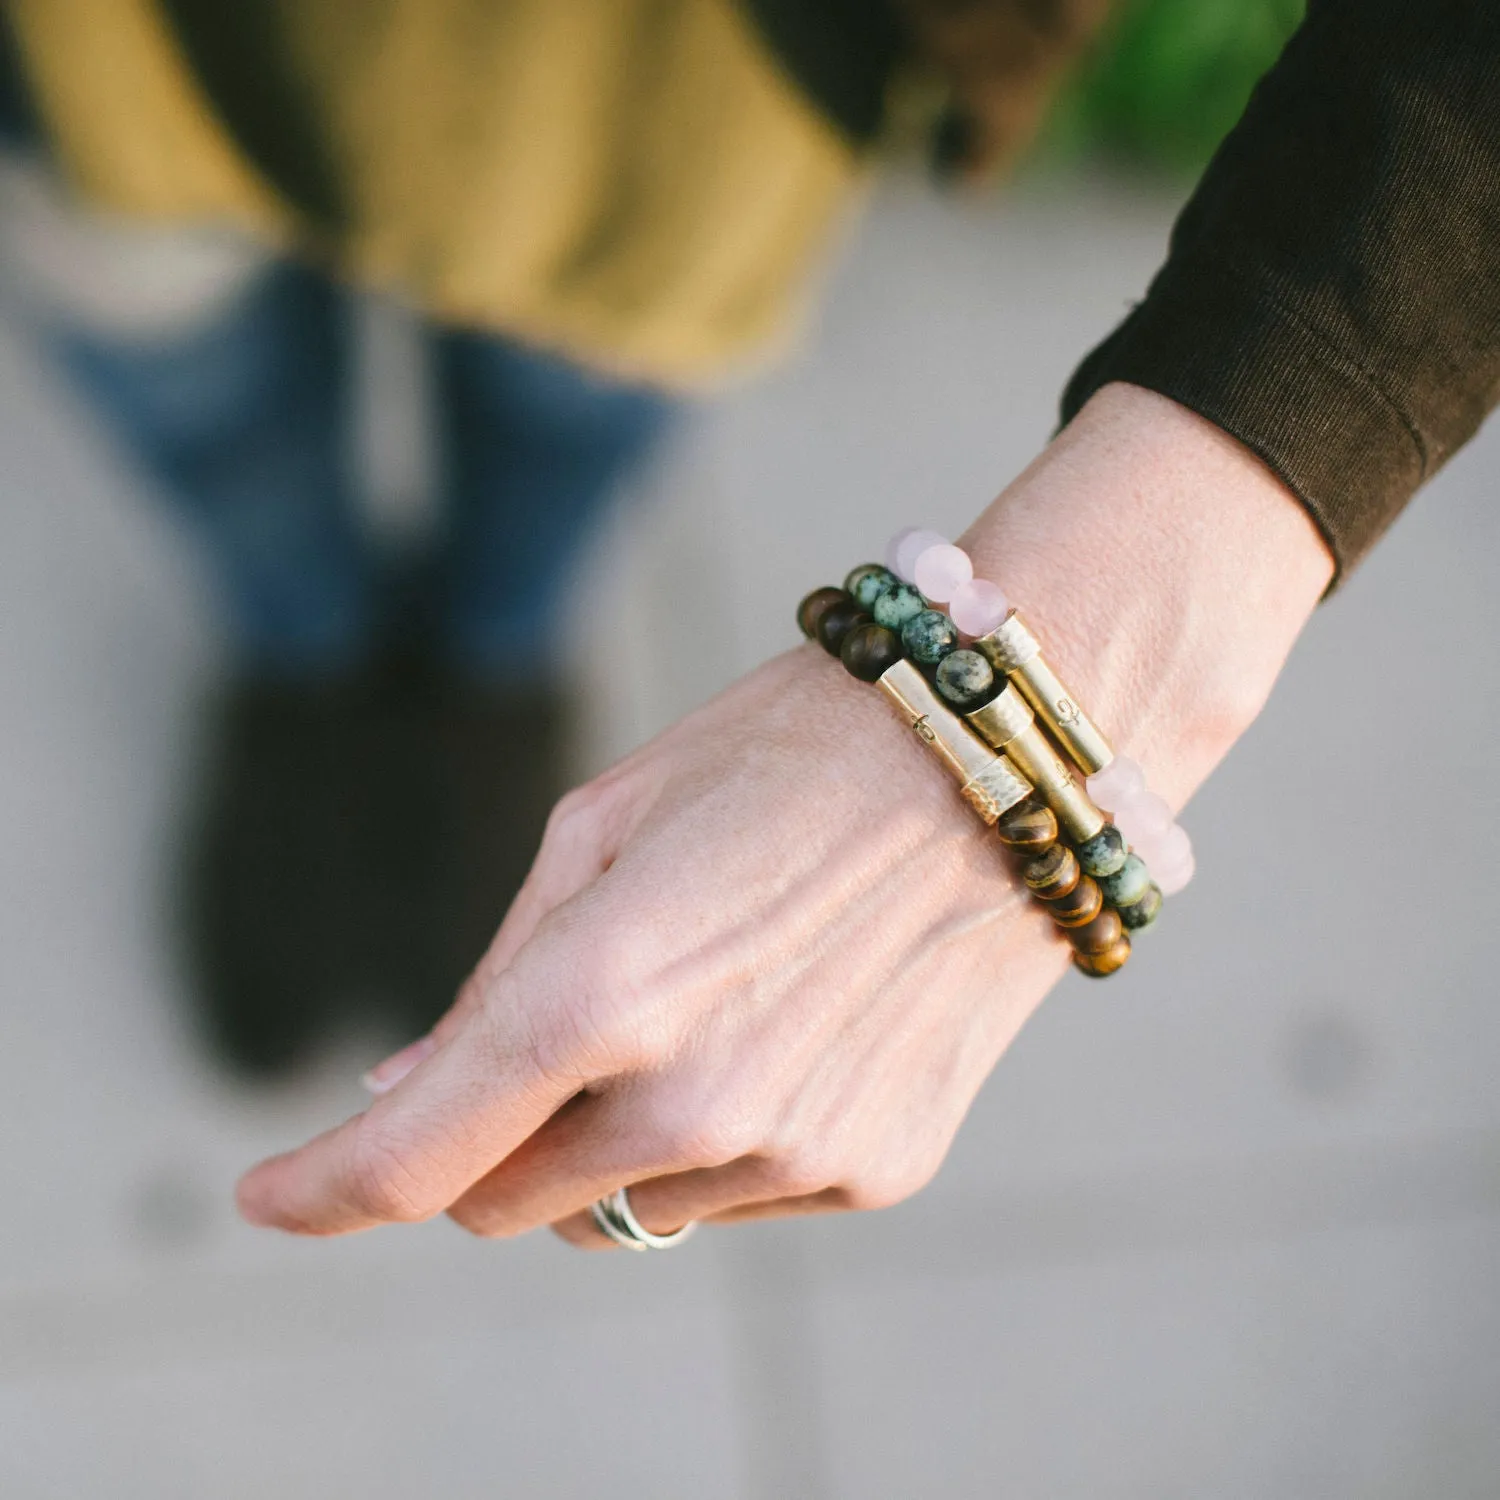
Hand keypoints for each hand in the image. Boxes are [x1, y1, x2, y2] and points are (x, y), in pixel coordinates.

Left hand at [235, 385, 1332, 1242]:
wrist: (999, 762)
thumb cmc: (786, 752)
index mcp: (604, 989)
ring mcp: (792, 1149)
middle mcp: (695, 1099)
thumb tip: (403, 1095)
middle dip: (492, 1135)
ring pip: (619, 1210)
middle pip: (506, 1203)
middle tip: (559, 1027)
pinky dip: (718, 1138)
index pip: (416, 1157)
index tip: (269, 1199)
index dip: (322, 1191)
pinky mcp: (869, 1168)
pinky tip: (785, 1024)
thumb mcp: (607, 823)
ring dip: (612, 1136)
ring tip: (704, 999)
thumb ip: (496, 980)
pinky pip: (732, 1196)